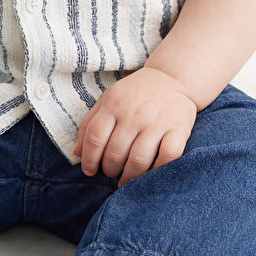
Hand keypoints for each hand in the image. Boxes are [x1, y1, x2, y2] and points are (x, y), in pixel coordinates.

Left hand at [72, 66, 197, 186]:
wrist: (172, 77)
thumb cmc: (134, 93)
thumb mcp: (107, 99)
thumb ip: (89, 124)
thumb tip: (76, 154)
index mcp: (114, 104)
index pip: (95, 138)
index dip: (89, 159)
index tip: (90, 171)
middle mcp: (135, 114)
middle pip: (115, 153)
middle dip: (109, 169)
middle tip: (111, 172)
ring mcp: (158, 122)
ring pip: (139, 160)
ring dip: (129, 176)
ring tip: (126, 179)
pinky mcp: (179, 129)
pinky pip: (167, 157)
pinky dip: (157, 170)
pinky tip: (150, 173)